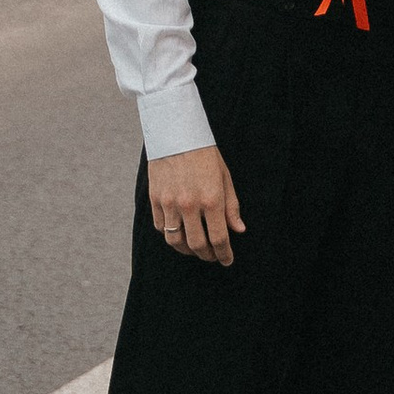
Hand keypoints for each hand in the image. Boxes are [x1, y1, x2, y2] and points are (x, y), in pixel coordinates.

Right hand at [147, 143, 243, 264]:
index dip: (224, 254)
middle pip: (197, 245)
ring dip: (187, 250)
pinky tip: (179, 233)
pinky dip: (170, 234)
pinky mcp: (155, 199)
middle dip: (207, 256)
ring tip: (196, 249)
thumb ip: (231, 206)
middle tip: (213, 257)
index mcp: (211, 199)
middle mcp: (189, 205)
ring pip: (175, 241)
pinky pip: (161, 227)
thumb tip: (238, 230)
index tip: (227, 260)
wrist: (176, 133)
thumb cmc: (204, 154)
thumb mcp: (225, 177)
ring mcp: (169, 203)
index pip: (219, 238)